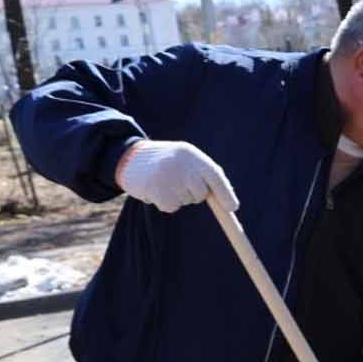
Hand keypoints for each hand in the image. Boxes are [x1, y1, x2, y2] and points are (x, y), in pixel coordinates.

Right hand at [116, 139, 239, 212]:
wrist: (130, 158)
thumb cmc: (165, 162)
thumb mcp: (185, 161)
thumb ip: (204, 176)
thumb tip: (230, 205)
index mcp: (191, 154)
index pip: (214, 175)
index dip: (225, 193)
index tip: (232, 208)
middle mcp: (180, 163)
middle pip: (201, 193)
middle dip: (194, 195)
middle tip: (178, 183)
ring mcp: (167, 175)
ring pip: (186, 201)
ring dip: (177, 198)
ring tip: (164, 182)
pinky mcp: (155, 188)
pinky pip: (171, 207)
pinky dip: (165, 204)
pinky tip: (155, 190)